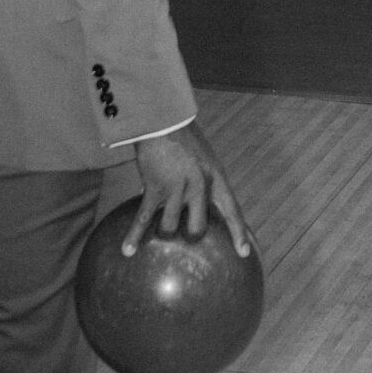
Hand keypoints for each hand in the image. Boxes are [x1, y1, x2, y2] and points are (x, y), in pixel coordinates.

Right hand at [121, 123, 253, 257]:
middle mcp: (199, 186)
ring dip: (163, 231)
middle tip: (185, 234)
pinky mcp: (155, 188)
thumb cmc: (183, 137)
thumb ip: (203, 181)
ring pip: (169, 228)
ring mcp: (176, 189)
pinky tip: (127, 251)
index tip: (244, 253)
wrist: (162, 120)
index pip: (231, 210)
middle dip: (190, 235)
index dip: (239, 233)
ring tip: (158, 231)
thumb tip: (194, 206)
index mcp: (215, 177)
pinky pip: (143, 219)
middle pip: (197, 228)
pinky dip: (134, 237)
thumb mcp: (203, 158)